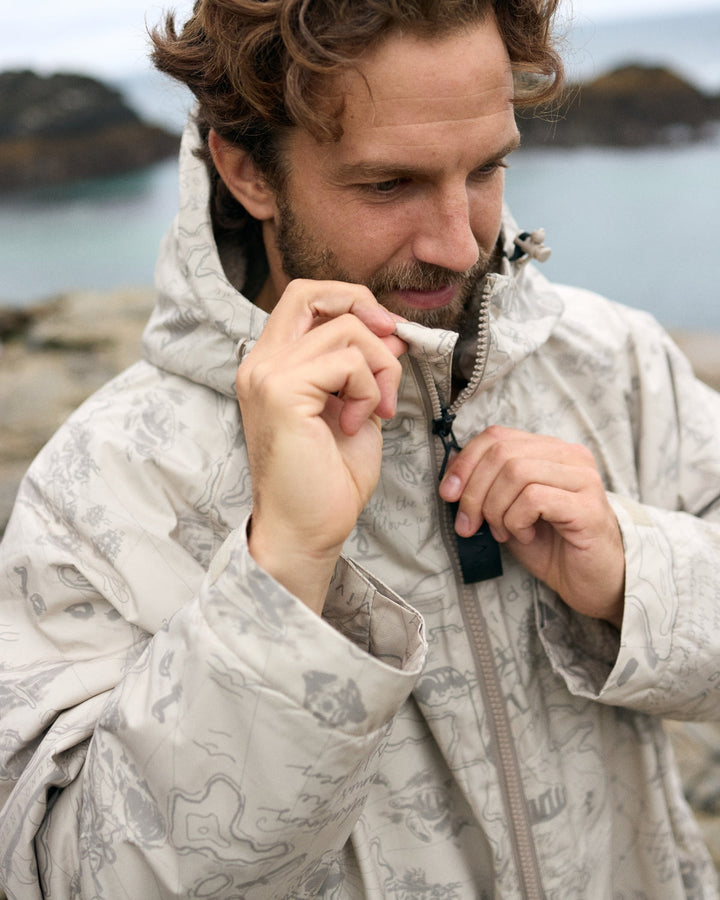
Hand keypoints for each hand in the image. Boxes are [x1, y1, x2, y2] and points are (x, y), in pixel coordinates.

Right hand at [236, 279, 406, 613]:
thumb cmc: (328, 479)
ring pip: (345, 329)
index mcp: (271, 364)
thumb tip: (390, 330)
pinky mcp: (282, 391)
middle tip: (393, 346)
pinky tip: (359, 424)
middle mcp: (260, 363)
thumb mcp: (356, 406)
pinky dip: (369, 389)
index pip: (304, 298)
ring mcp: (266, 375)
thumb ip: (365, 366)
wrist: (308, 529)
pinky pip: (348, 362)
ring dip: (380, 368)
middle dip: (364, 309)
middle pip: (310, 292)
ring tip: (377, 410)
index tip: (386, 334)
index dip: (351, 301)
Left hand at [439, 426, 624, 627]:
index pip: (496, 436)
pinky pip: (533, 499)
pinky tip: (524, 536)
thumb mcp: (507, 510)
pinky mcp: (588, 506)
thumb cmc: (551, 545)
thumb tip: (452, 473)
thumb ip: (486, 487)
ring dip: (495, 509)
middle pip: (502, 453)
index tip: (448, 494)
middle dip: (474, 492)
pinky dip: (516, 521)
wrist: (592, 582)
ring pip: (515, 472)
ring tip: (504, 532)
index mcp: (549, 450)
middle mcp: (570, 456)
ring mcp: (583, 479)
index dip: (464, 463)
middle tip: (470, 524)